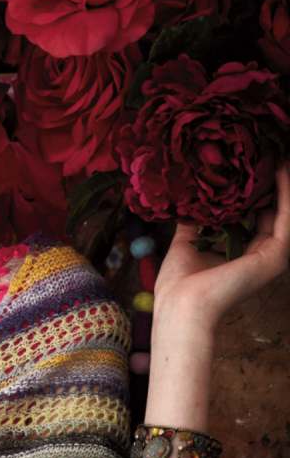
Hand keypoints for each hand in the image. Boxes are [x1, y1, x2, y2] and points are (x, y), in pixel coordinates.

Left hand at [152, 161, 289, 330]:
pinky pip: (285, 217)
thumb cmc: (179, 284)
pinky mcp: (276, 255)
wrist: (182, 304)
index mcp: (241, 255)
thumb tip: (189, 199)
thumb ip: (194, 222)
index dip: (253, 192)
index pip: (253, 217)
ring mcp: (271, 256)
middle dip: (269, 183)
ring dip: (283, 184)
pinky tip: (283, 169)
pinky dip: (286, 193)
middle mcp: (260, 254)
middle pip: (271, 212)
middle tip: (268, 153)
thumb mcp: (186, 243)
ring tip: (280, 155)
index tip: (249, 165)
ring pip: (283, 212)